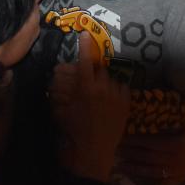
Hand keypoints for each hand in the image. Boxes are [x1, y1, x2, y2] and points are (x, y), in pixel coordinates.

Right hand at [49, 32, 130, 181]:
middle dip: (93, 72)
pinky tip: (108, 103)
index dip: (85, 46)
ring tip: (99, 98)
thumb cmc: (75, 131)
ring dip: (104, 83)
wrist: (95, 150)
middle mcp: (103, 87)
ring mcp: (117, 94)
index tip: (84, 34)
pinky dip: (114, 92)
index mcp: (86, 87)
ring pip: (110, 79)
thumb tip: (57, 80)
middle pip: (99, 69)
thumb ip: (61, 92)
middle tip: (88, 83)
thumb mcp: (62, 110)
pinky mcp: (126, 102)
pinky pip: (120, 88)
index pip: (85, 60)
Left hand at [115, 117, 184, 184]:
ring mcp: (177, 171)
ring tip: (118, 166)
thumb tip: (147, 113)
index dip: (134, 139)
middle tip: (113, 148)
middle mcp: (175, 160)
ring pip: (151, 171)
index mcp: (176, 144)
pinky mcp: (179, 178)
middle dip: (130, 152)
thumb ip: (169, 119)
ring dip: (134, 169)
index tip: (120, 136)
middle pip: (147, 156)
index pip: (149, 142)